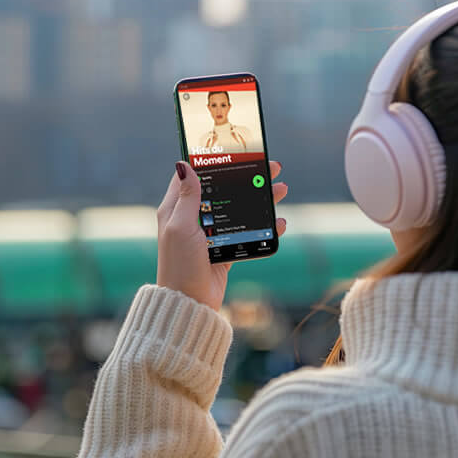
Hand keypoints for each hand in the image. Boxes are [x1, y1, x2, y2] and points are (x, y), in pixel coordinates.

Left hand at [156, 161, 287, 310]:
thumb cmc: (180, 265)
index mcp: (176, 209)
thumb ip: (187, 196)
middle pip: (223, 190)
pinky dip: (263, 227)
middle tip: (270, 168)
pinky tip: (278, 222)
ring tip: (282, 190)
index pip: (195, 175)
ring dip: (260, 199)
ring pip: (238, 209)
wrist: (189, 305)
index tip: (236, 151)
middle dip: (246, 178)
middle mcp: (192, 219)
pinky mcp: (223, 250)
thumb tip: (183, 164)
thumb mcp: (181, 227)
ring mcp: (209, 235)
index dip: (215, 162)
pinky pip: (246, 233)